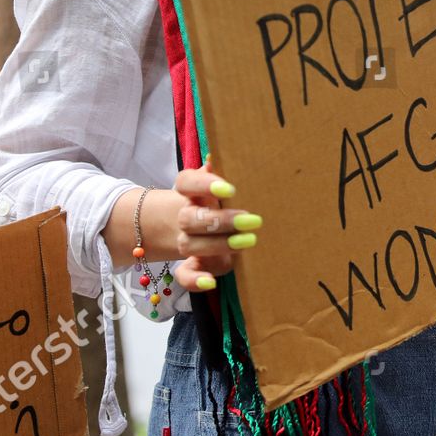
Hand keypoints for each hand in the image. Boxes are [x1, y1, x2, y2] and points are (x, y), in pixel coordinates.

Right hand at [168, 165, 260, 292]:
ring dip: (218, 245)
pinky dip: (194, 281)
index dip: (205, 184)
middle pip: (191, 218)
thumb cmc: (213, 200)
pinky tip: (210, 282)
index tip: (230, 188)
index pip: (188, 182)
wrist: (185, 226)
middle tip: (252, 219)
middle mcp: (184, 215)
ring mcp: (185, 241)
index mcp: (189, 191)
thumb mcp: (217, 183)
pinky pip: (183, 274)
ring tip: (248, 241)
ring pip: (190, 245)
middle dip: (221, 220)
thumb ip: (220, 170)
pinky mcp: (190, 264)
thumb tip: (217, 153)